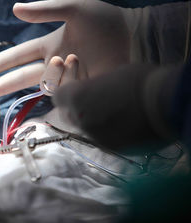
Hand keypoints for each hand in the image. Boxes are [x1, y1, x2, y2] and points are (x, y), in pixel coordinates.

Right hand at [0, 0, 131, 100]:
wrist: (135, 39)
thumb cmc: (106, 22)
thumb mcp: (74, 8)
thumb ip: (44, 10)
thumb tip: (13, 9)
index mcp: (50, 45)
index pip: (19, 56)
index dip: (0, 63)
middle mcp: (55, 64)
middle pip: (21, 77)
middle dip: (0, 85)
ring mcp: (67, 80)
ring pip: (46, 83)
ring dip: (56, 71)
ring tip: (77, 58)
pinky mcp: (79, 92)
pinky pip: (64, 91)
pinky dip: (69, 80)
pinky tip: (81, 68)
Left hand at [51, 64, 178, 150]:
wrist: (166, 103)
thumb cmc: (138, 81)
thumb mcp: (108, 75)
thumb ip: (91, 86)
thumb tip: (88, 92)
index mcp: (76, 97)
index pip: (57, 97)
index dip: (65, 91)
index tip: (75, 86)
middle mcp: (80, 119)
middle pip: (67, 114)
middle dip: (75, 106)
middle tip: (90, 97)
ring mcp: (94, 136)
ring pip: (83, 128)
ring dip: (90, 119)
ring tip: (109, 109)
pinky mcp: (109, 147)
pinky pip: (99, 137)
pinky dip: (105, 130)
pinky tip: (119, 121)